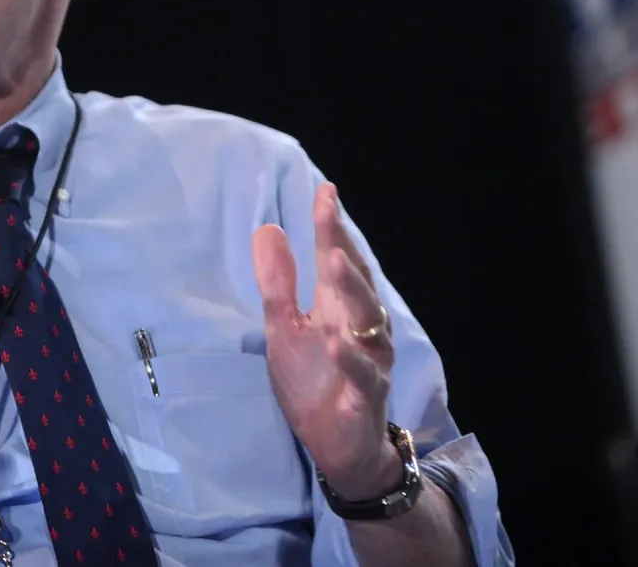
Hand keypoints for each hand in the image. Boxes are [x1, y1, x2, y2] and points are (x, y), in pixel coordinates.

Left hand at [252, 183, 399, 500]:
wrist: (336, 445)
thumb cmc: (313, 380)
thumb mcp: (284, 327)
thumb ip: (278, 282)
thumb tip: (268, 229)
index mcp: (338, 308)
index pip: (337, 259)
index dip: (331, 226)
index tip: (325, 191)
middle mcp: (361, 327)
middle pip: (356, 281)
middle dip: (343, 247)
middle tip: (328, 214)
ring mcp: (369, 360)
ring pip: (369, 320)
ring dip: (352, 290)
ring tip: (333, 261)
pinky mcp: (367, 395)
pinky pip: (363, 373)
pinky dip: (350, 356)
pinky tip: (334, 339)